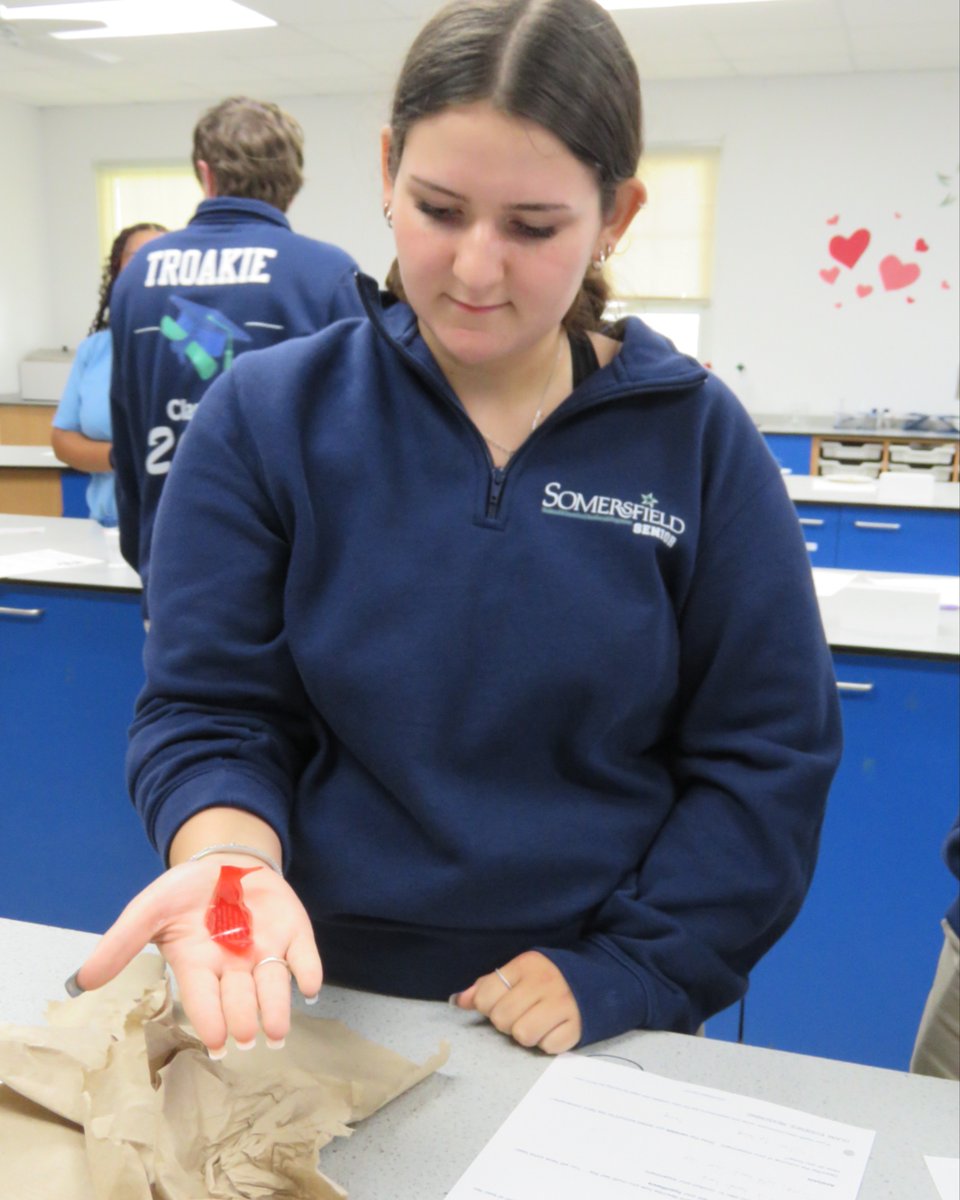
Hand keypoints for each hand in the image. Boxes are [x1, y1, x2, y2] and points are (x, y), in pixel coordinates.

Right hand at [72, 858, 322, 1054]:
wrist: (224, 860)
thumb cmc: (185, 893)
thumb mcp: (148, 910)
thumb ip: (120, 943)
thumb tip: (81, 983)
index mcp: (199, 966)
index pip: (203, 1001)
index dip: (210, 1022)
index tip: (215, 1044)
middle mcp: (234, 967)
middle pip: (240, 1001)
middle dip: (243, 1020)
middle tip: (246, 1036)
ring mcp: (266, 951)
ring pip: (273, 988)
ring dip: (276, 1010)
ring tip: (276, 1032)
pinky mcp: (294, 933)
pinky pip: (304, 957)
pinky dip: (308, 971)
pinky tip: (308, 986)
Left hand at [453, 951, 581, 1053]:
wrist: (599, 978)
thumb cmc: (549, 977)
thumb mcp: (519, 972)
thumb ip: (487, 985)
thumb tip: (458, 1001)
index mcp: (525, 965)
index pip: (485, 996)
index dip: (488, 1006)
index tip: (501, 1002)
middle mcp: (544, 982)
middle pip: (501, 1019)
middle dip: (507, 1022)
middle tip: (522, 1014)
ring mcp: (562, 1004)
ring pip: (522, 1035)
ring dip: (527, 1034)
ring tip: (537, 1022)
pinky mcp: (577, 1027)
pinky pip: (548, 1047)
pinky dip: (549, 1043)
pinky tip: (555, 1028)